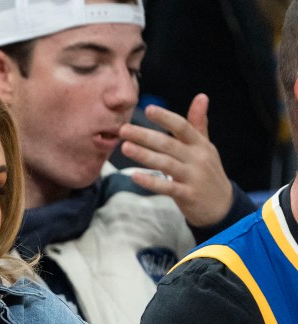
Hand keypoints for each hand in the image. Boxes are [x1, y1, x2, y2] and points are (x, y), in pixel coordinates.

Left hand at [118, 94, 232, 226]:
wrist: (222, 206)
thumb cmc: (208, 173)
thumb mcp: (206, 147)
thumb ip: (198, 124)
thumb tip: (201, 96)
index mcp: (200, 145)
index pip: (182, 127)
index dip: (166, 117)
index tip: (148, 109)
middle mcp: (197, 158)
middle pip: (169, 144)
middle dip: (145, 136)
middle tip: (123, 129)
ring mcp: (193, 177)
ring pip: (166, 164)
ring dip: (144, 155)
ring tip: (125, 147)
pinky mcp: (187, 195)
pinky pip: (167, 187)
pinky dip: (151, 182)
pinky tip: (134, 176)